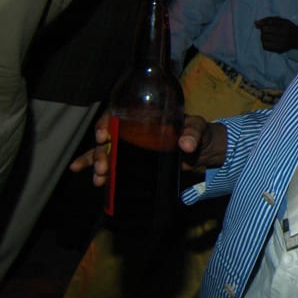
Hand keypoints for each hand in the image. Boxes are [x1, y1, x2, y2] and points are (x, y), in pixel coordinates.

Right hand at [69, 113, 227, 186]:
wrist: (202, 149)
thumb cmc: (197, 131)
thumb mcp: (197, 127)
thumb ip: (193, 133)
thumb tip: (186, 144)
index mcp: (143, 116)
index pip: (117, 115)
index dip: (106, 123)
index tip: (104, 136)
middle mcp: (132, 130)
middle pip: (109, 138)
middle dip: (101, 153)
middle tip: (103, 168)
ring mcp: (131, 147)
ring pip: (107, 153)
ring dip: (98, 165)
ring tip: (99, 180)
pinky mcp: (134, 162)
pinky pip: (114, 165)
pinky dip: (101, 172)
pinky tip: (95, 182)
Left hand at [254, 16, 297, 52]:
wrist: (297, 39)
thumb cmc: (286, 27)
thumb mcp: (280, 20)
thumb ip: (268, 20)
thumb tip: (255, 23)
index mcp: (285, 25)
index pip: (268, 24)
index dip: (264, 25)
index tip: (265, 26)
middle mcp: (285, 34)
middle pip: (265, 31)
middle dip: (263, 31)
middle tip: (267, 32)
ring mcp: (283, 42)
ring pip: (264, 39)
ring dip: (263, 37)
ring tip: (267, 36)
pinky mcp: (280, 49)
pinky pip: (266, 46)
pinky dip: (265, 43)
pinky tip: (268, 42)